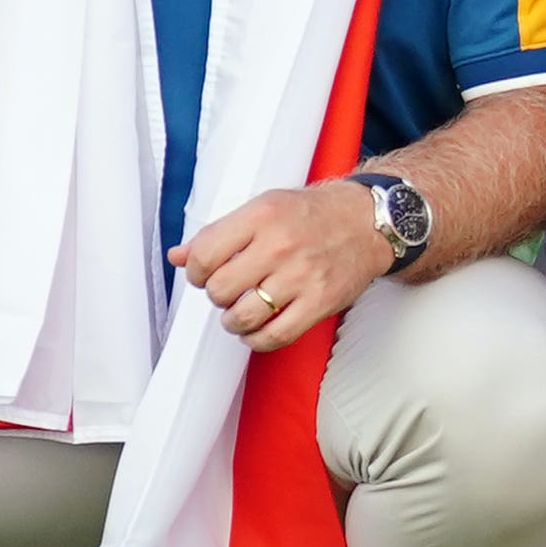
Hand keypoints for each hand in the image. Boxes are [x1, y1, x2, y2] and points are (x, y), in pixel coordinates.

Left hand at [171, 178, 393, 355]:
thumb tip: (177, 256)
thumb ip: (219, 232)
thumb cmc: (312, 214)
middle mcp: (281, 245)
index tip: (204, 273)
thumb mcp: (264, 207)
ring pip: (242, 317)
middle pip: (219, 289)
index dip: (195, 271)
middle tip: (230, 288)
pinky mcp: (319, 302)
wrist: (368, 222)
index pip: (203, 254)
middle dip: (218, 294)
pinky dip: (256, 339)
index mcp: (262, 216)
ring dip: (233, 320)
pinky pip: (273, 336)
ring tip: (242, 310)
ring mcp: (302, 276)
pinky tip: (258, 328)